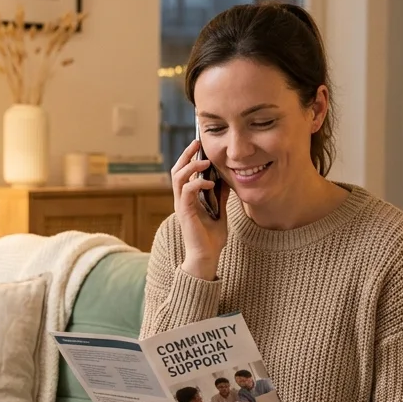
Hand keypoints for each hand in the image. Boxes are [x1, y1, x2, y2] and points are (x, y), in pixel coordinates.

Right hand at [170, 139, 226, 280]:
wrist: (207, 258)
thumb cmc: (211, 239)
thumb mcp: (220, 212)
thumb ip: (220, 197)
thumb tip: (226, 180)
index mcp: (187, 199)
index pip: (183, 173)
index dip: (189, 158)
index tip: (199, 146)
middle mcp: (181, 200)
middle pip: (176, 170)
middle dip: (186, 155)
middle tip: (196, 143)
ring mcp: (181, 206)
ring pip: (178, 178)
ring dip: (191, 166)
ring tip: (205, 161)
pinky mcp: (185, 212)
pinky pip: (187, 191)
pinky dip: (197, 183)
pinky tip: (209, 182)